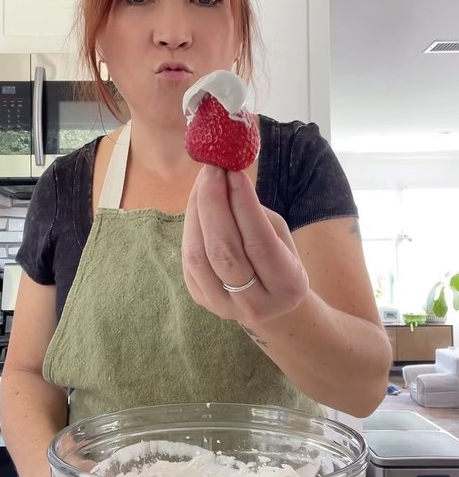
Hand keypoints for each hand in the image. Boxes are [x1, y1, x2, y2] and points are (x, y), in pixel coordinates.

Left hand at [182, 165, 308, 327]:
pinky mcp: (201, 299)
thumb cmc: (279, 258)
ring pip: (199, 256)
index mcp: (287, 286)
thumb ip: (256, 215)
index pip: (260, 243)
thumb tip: (226, 178)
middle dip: (214, 204)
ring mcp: (223, 306)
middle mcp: (255, 303)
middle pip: (224, 251)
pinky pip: (189, 260)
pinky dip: (190, 227)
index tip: (234, 173)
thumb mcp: (280, 237)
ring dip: (197, 212)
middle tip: (212, 170)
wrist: (269, 302)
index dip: (244, 206)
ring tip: (203, 182)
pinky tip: (198, 204)